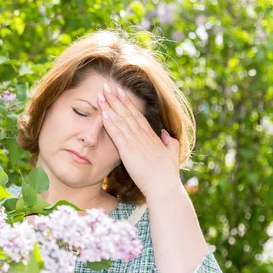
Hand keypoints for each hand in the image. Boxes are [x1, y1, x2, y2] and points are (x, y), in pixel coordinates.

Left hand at [97, 83, 181, 197]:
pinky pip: (117, 134)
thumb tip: (164, 132)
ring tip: (101, 95)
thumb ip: (168, 141)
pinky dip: (109, 123)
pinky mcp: (128, 151)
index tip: (120, 92)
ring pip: (120, 120)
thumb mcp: (171, 153)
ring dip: (109, 107)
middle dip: (116, 99)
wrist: (164, 186)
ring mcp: (135, 142)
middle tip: (106, 86)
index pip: (136, 115)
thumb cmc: (167, 174)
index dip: (127, 102)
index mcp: (151, 136)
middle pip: (127, 113)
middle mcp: (142, 136)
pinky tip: (102, 114)